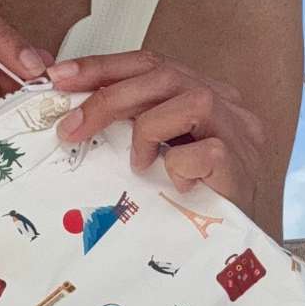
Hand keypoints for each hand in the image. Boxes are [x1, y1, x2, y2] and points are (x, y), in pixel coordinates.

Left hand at [44, 51, 263, 218]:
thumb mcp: (159, 152)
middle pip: (164, 75)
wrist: (237, 241)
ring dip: (149, 131)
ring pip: (191, 102)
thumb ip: (136, 124)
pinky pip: (204, 151)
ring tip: (139, 164)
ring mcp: (239, 133)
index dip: (105, 66)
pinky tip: (177, 185)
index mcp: (204, 94)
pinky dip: (179, 167)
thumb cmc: (195, 199)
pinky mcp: (242, 163)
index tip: (62, 77)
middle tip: (72, 127)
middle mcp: (226, 105)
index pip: (151, 63)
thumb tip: (78, 115)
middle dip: (110, 97)